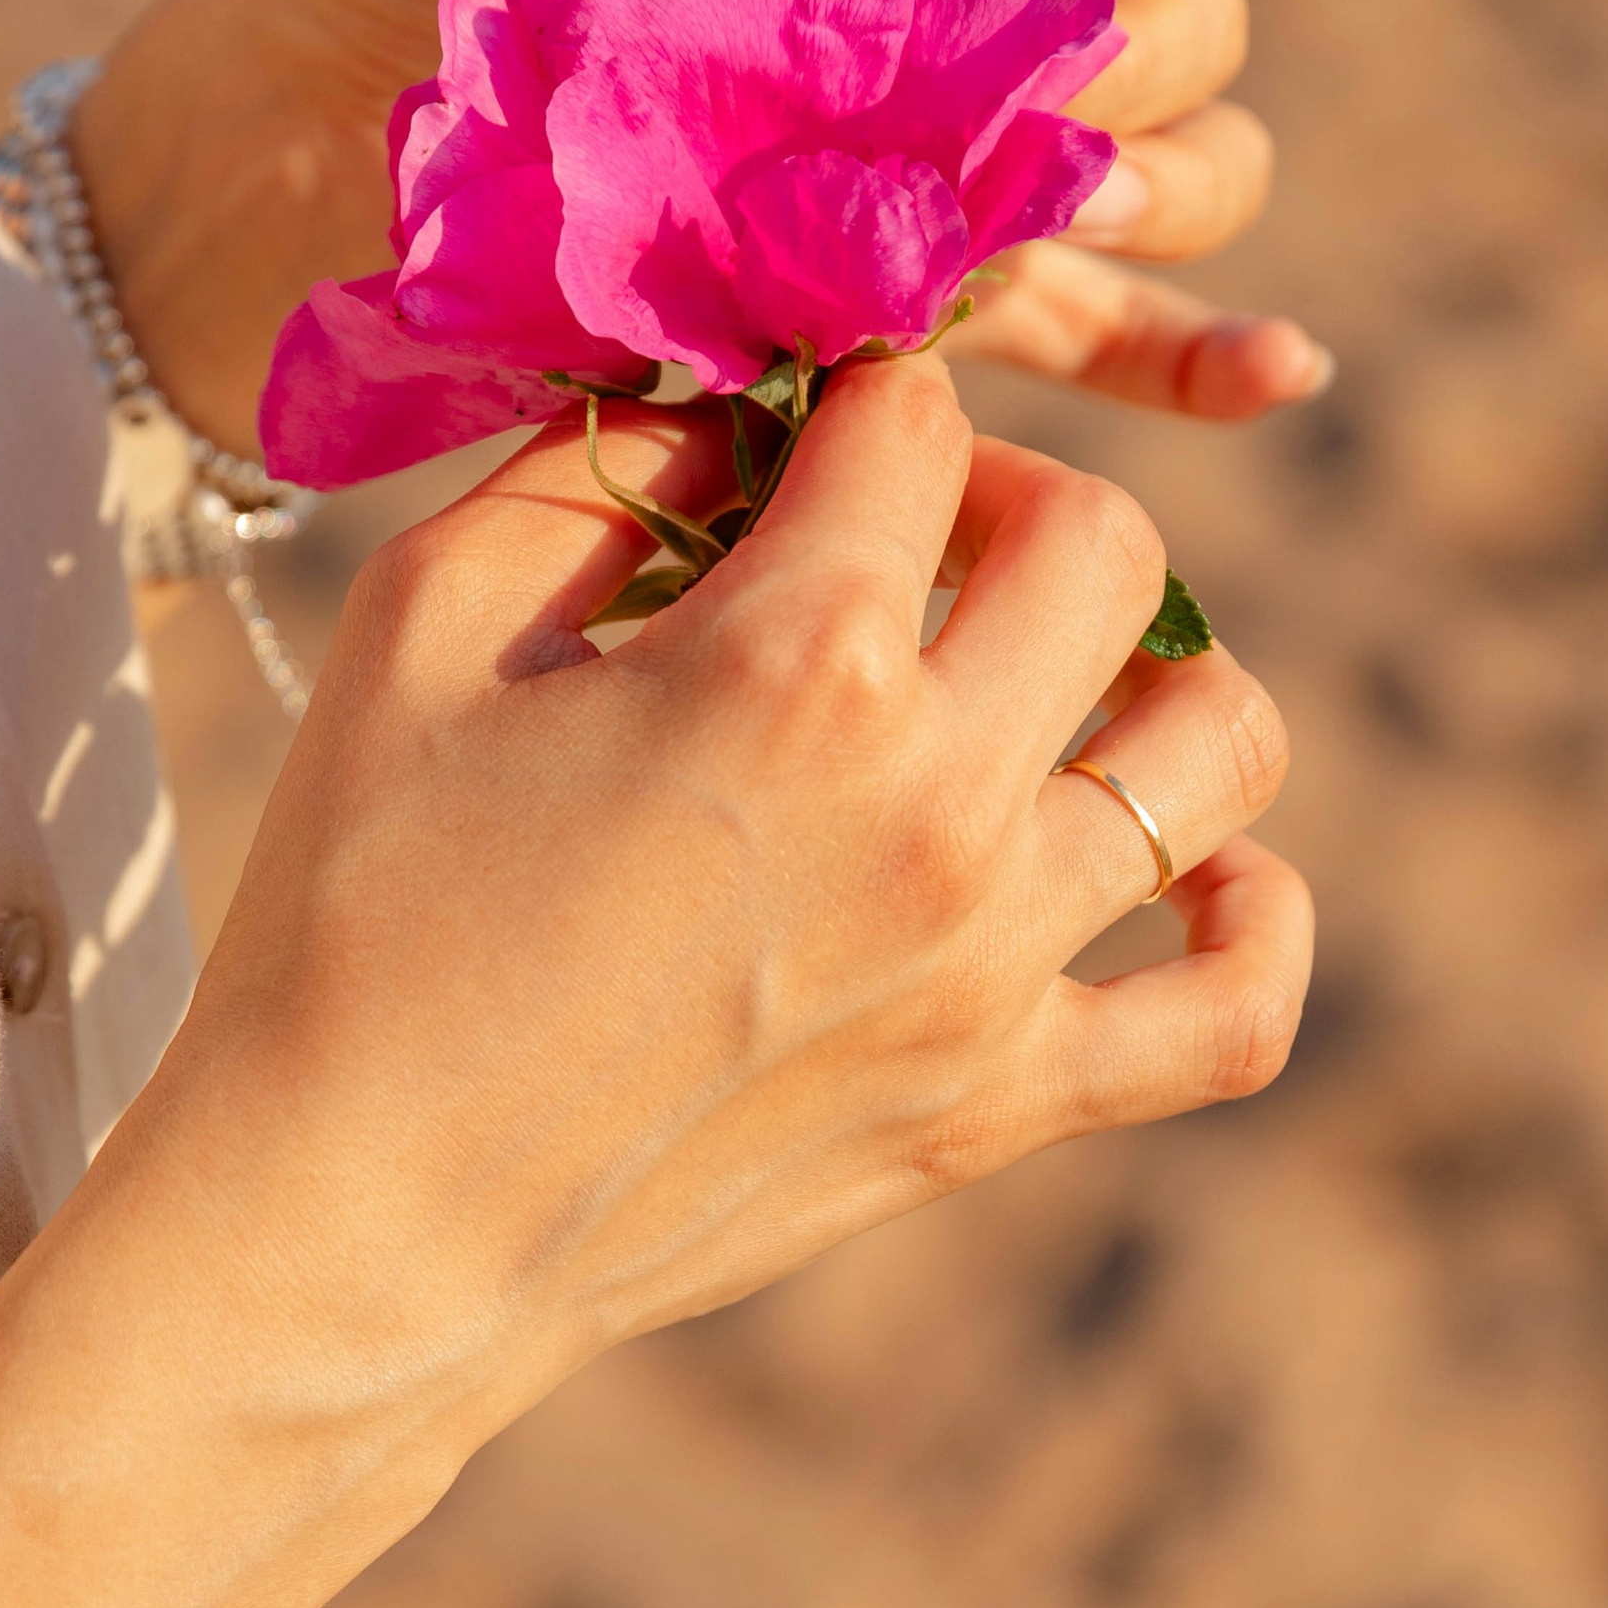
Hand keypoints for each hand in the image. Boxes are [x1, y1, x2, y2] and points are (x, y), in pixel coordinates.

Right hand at [145, 351, 1309, 1400]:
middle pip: (1109, 547)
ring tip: (1034, 684)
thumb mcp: (425, 630)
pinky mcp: (1002, 1103)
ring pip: (1222, 746)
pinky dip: (1253, 924)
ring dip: (1151, 671)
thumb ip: (592, 472)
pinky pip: (1233, 1012)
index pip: (916, 419)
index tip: (797, 428)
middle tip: (899, 546)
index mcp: (797, 664)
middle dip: (1008, 498)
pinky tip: (1194, 877)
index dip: (854, 386)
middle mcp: (941, 804)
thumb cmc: (355, 910)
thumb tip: (726, 392)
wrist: (355, 1222)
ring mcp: (996, 967)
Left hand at [789, 0, 1321, 421]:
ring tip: (1056, 218)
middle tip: (1034, 113)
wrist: (338, 112)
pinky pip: (1120, 340)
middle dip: (1144, 66)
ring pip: (1190, 174)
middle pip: (1195, 24)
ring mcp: (970, 159)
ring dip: (1162, 195)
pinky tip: (1278, 371)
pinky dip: (1205, 362)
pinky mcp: (932, 309)